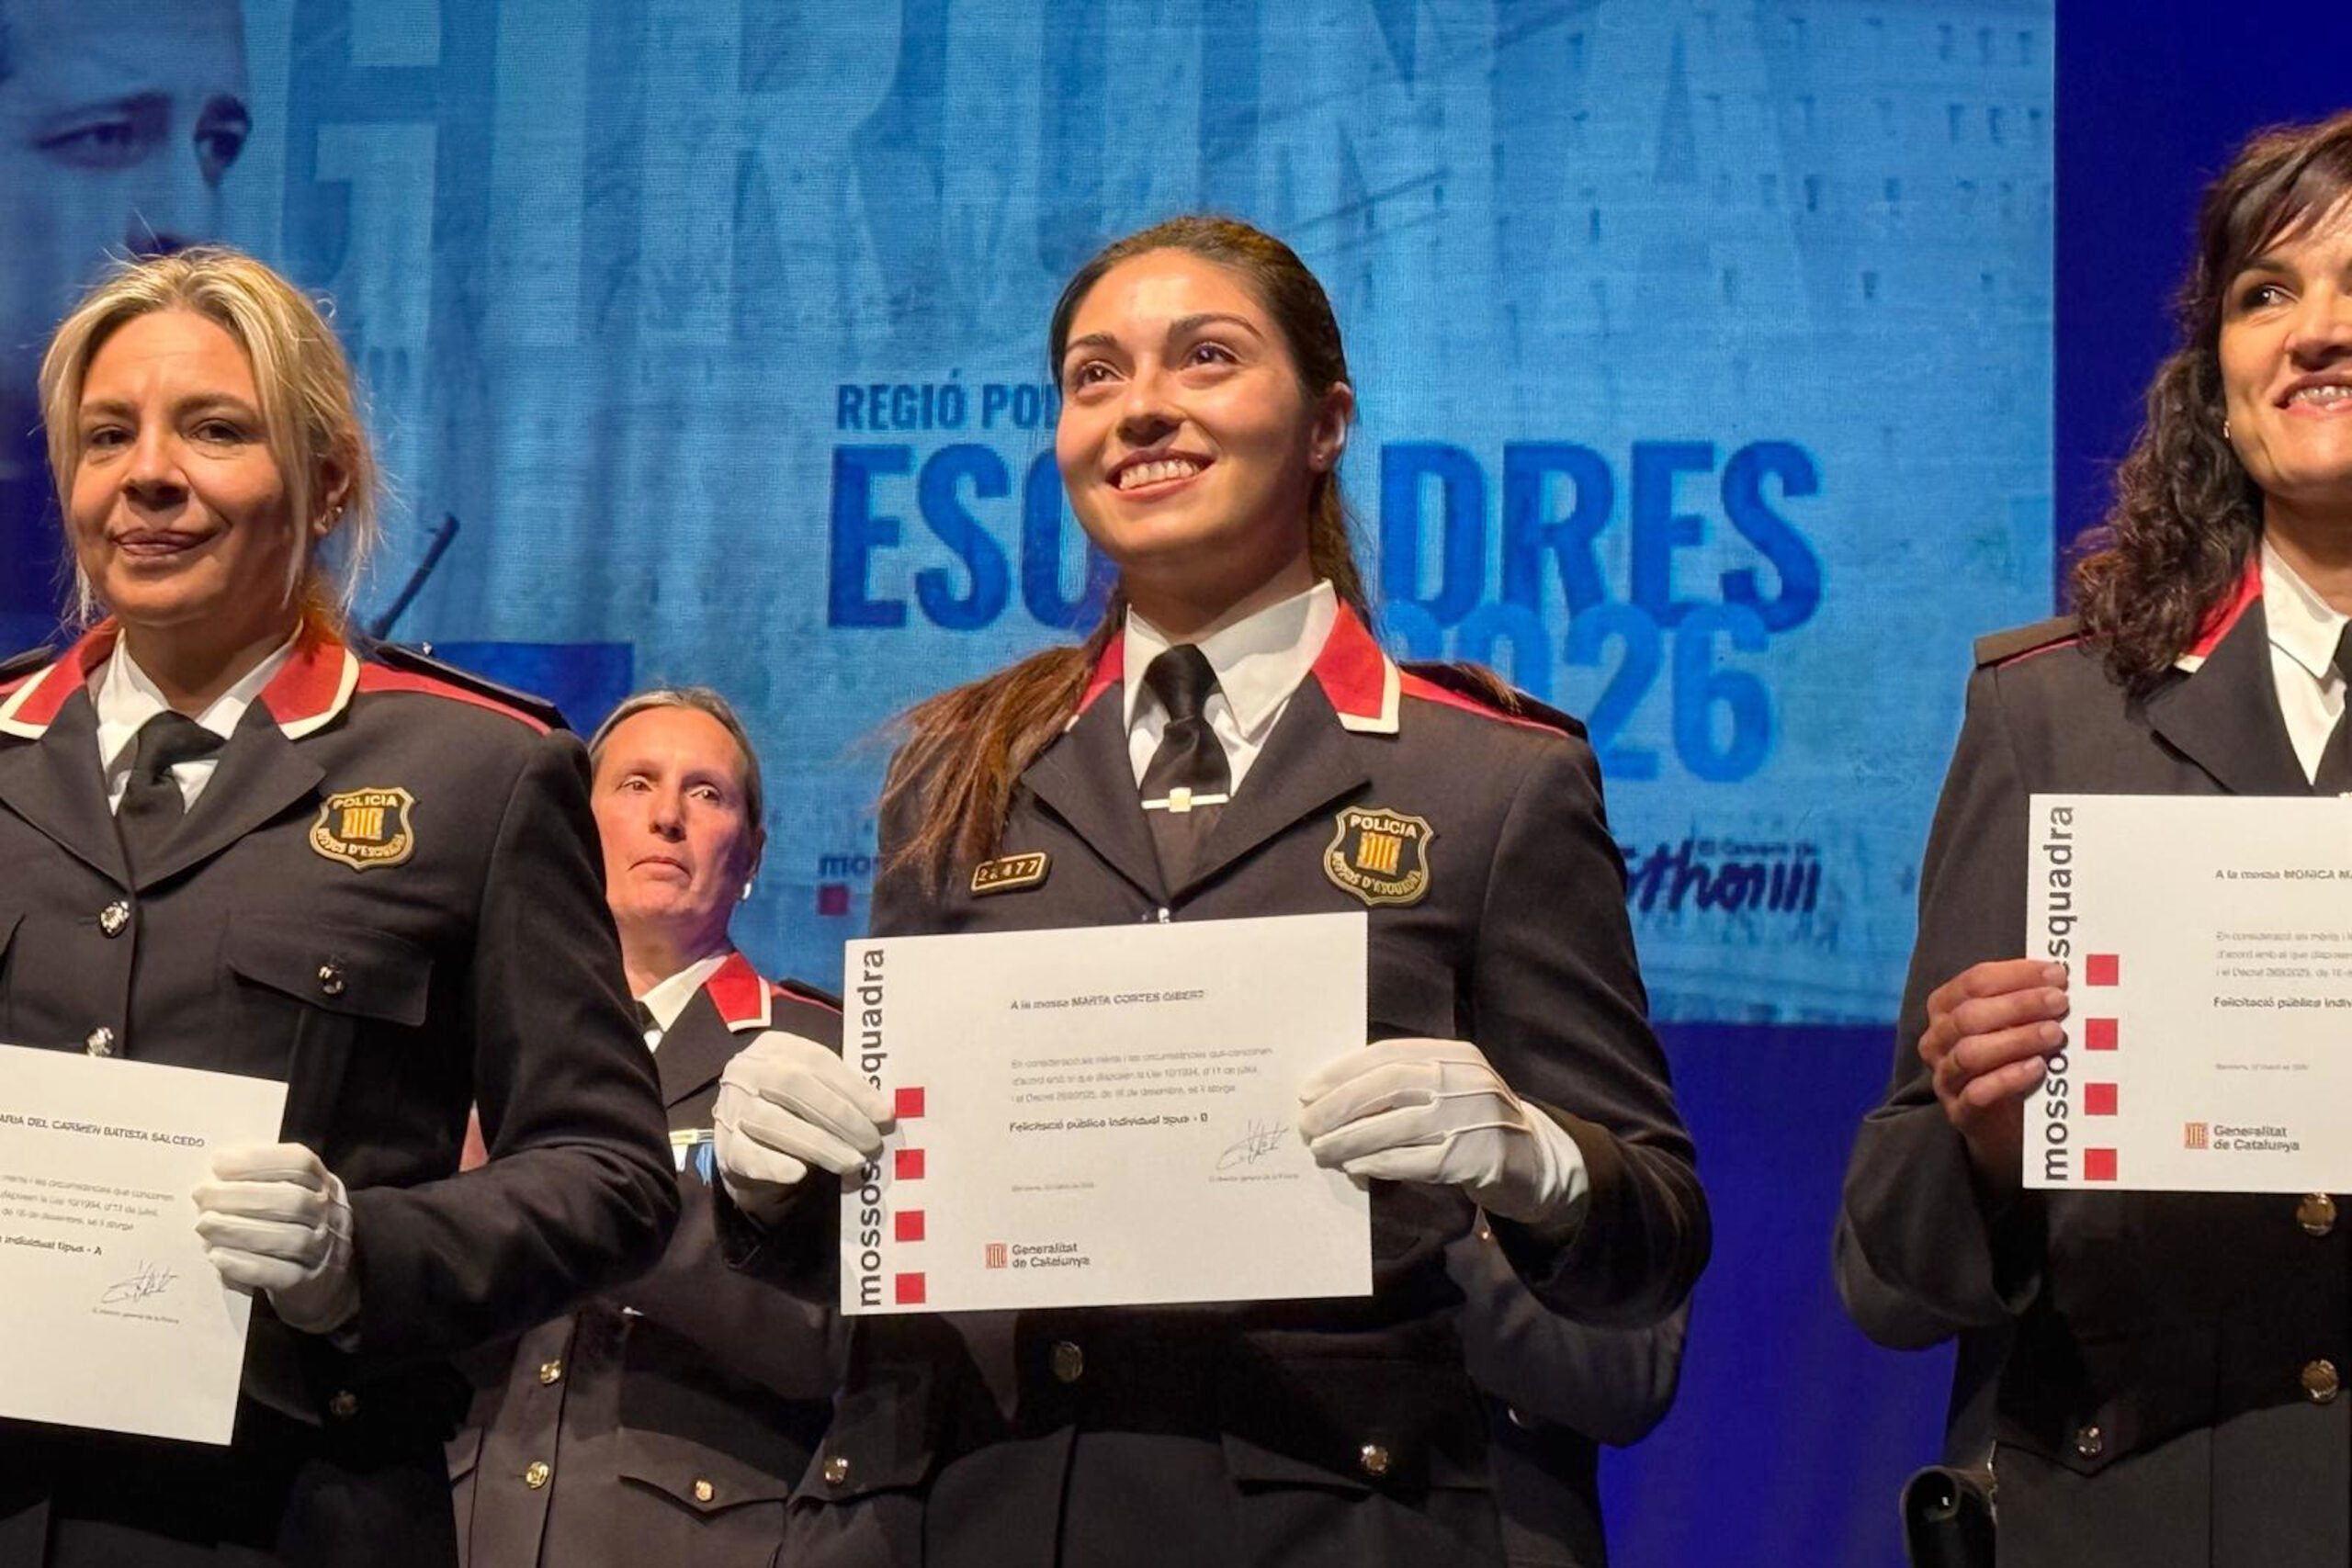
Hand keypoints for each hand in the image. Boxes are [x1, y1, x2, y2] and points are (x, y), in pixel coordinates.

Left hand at [193, 1143, 358, 1334]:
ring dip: (238, 1229)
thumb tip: (215, 1174)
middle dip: (241, 1196)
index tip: (219, 1162)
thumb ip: (263, 1183)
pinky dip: (245, 1265)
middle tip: (201, 1195)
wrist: (327, 1285)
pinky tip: (217, 1256)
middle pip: (293, 1200)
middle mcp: (330, 1215)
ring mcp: (323, 1251)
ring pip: (287, 1239)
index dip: (259, 1160)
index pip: (301, 1163)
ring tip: (203, 1224)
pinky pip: (279, 1275)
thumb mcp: (294, 1199)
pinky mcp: (308, 1285)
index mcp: (325, 1185)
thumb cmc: (297, 1231)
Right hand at [712, 1030, 893, 1223]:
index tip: (884, 1115)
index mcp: (775, 1046)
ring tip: (853, 1162)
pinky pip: (748, 1154)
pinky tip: (799, 1174)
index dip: (854, 1088)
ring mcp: (731, 1106)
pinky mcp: (723, 1144)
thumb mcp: (812, 1084)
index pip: (818, 1061)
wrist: (746, 1136)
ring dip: (820, 1145)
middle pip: (795, 1086)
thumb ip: (841, 1090)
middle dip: (840, 1117)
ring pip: (775, 1122)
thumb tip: (883, 1113)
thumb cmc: (792, 1104)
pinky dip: (775, 1164)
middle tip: (871, 1142)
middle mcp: (747, 1069)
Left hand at [1297, 1038, 1587, 1226]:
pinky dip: (1380, 1164)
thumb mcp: (1449, 1090)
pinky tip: (1356, 1169)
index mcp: (1455, 1055)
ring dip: (1350, 1140)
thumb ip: (1406, 1085)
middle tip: (1306, 1126)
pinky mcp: (1478, 1158)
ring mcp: (1475, 1118)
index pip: (1388, 1055)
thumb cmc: (1474, 1125)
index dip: (1342, 1071)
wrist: (1537, 1164)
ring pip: (1397, 1124)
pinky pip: (1416, 1160)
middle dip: (1339, 1106)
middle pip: (1388, 1085)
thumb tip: (1332, 1097)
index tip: (1307, 1091)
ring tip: (1321, 1151)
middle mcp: (1466, 1080)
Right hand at [1919, 959, 2069, 1185]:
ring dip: (2016, 1039)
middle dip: (2018, 1005)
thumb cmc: (2009, 1060)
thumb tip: (2062, 976)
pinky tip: (2037, 1068)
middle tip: (2060, 1001)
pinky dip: (2008, 1078)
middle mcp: (1937, 1041)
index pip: (1973, 982)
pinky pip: (1977, 1093)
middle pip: (1969, 1016)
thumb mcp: (2012, 1024)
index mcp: (1945, 1009)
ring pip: (1971, 1053)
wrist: (2001, 1124)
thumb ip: (2025, 1000)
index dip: (2015, 974)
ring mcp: (1946, 1077)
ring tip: (2054, 1034)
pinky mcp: (1961, 1112)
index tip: (2056, 973)